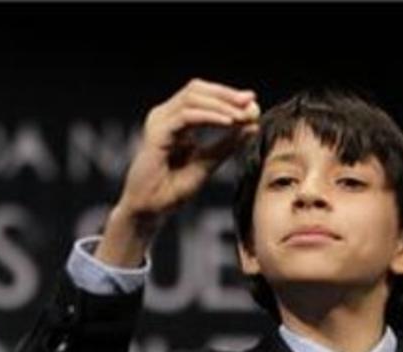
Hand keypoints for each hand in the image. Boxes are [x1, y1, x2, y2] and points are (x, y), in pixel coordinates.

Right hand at [96, 80, 258, 266]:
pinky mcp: (156, 134)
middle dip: (226, 94)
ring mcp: (159, 123)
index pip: (201, 95)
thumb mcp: (207, 164)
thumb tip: (252, 125)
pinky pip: (186, 116)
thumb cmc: (172, 190)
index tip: (252, 102)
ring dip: (221, 105)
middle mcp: (164, 117)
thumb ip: (226, 145)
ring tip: (242, 115)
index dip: (227, 95)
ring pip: (192, 98)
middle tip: (250, 102)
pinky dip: (209, 116)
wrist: (150, 210)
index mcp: (175, 121)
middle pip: (196, 90)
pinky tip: (227, 123)